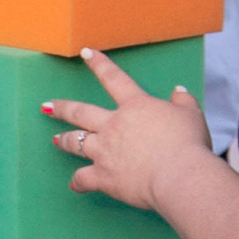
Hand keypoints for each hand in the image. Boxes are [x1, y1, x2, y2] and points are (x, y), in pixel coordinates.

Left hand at [40, 49, 212, 213]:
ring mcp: (105, 151)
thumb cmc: (188, 145)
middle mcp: (114, 125)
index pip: (113, 78)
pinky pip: (83, 178)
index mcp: (135, 106)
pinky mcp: (103, 176)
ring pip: (75, 142)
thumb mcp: (191, 115)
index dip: (98, 64)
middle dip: (61, 107)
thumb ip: (183, 101)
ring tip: (56, 140)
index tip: (85, 53)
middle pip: (80, 112)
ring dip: (64, 140)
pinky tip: (74, 185)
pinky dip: (78, 182)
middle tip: (47, 106)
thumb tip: (178, 92)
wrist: (179, 175)